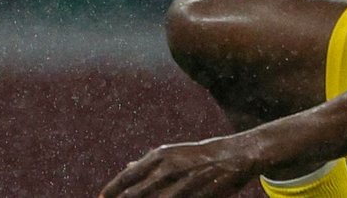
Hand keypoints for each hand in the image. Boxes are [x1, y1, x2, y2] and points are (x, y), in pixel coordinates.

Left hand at [100, 136, 258, 197]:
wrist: (233, 156)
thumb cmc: (198, 155)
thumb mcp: (172, 153)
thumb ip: (149, 163)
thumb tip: (128, 166)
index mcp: (159, 156)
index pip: (128, 175)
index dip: (112, 188)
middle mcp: (168, 168)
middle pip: (136, 193)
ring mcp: (183, 184)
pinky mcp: (196, 196)